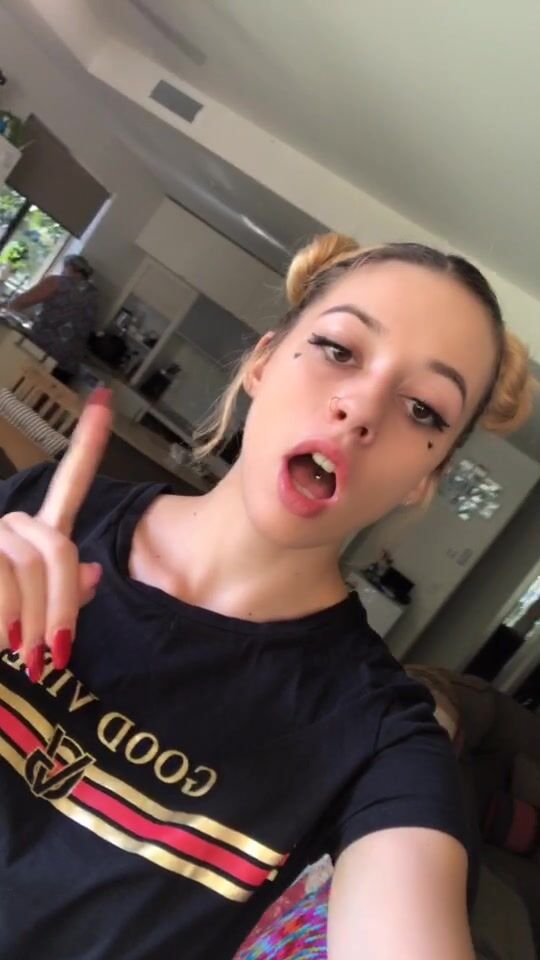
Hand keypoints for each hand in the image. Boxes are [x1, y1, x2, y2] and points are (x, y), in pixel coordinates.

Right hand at [0, 388, 112, 681]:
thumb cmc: (4, 630)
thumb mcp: (38, 616)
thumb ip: (66, 593)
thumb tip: (92, 573)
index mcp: (39, 534)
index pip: (70, 484)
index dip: (88, 443)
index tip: (104, 400)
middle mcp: (12, 523)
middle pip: (58, 549)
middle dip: (61, 607)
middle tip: (56, 654)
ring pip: (28, 566)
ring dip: (30, 621)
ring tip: (21, 654)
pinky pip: (2, 578)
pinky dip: (4, 618)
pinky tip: (1, 638)